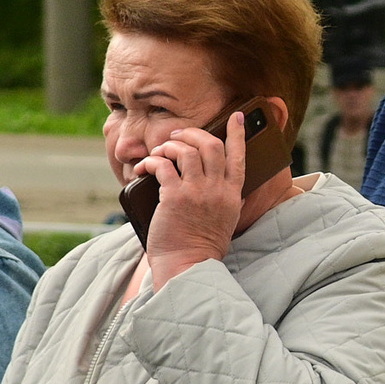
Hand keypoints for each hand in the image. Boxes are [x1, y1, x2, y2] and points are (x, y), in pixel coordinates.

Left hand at [141, 109, 249, 287]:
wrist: (188, 266)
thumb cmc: (202, 247)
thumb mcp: (226, 220)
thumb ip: (229, 200)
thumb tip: (229, 186)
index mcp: (232, 195)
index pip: (239, 156)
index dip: (238, 133)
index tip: (237, 117)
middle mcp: (217, 190)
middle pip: (211, 145)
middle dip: (193, 133)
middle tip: (179, 135)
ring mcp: (196, 192)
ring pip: (186, 150)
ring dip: (169, 145)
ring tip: (160, 152)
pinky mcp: (173, 197)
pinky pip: (162, 165)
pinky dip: (151, 161)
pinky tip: (144, 168)